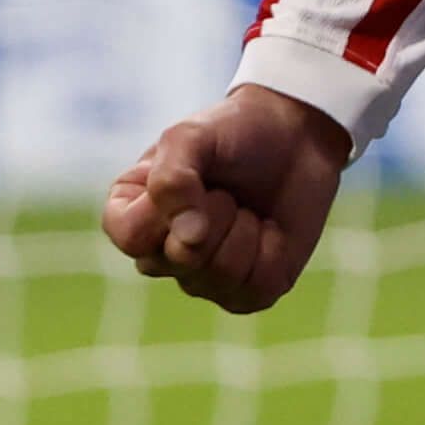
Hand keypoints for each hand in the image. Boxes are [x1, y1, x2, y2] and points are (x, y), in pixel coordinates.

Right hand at [101, 84, 349, 314]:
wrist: (294, 137)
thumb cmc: (234, 132)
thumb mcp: (191, 135)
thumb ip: (171, 179)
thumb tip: (187, 241)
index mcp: (134, 213)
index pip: (130, 237)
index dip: (165, 210)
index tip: (193, 178)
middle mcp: (162, 254)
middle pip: (180, 260)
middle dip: (216, 213)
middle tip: (226, 188)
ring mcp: (202, 279)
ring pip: (221, 275)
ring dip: (245, 228)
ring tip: (245, 205)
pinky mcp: (246, 293)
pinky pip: (256, 288)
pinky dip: (272, 250)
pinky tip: (269, 229)